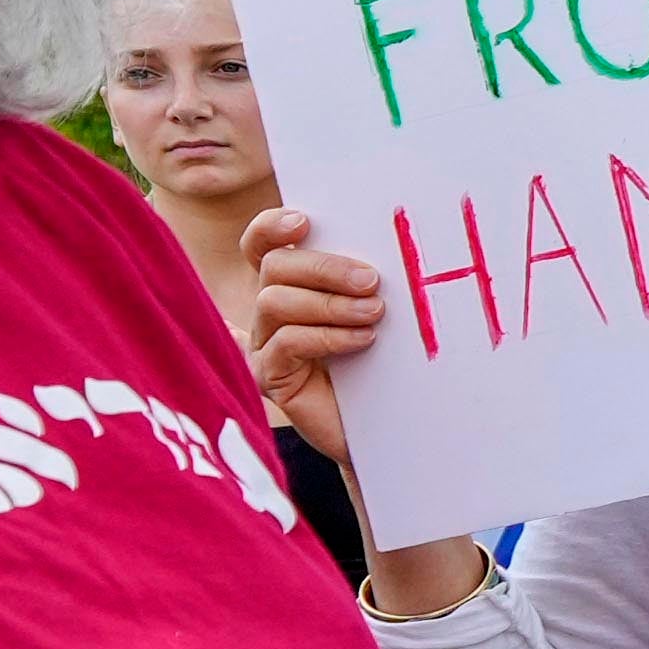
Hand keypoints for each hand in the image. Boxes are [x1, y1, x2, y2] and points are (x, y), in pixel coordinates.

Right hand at [246, 209, 391, 413]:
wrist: (386, 426)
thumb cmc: (381, 364)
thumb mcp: (372, 310)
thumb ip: (360, 280)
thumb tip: (384, 243)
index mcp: (288, 286)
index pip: (261, 245)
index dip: (271, 227)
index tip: (303, 222)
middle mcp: (267, 311)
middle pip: (274, 267)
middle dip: (324, 268)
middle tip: (371, 280)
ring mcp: (263, 345)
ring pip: (275, 302)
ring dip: (330, 303)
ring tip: (374, 313)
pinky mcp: (267, 377)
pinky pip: (284, 343)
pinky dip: (326, 336)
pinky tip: (361, 340)